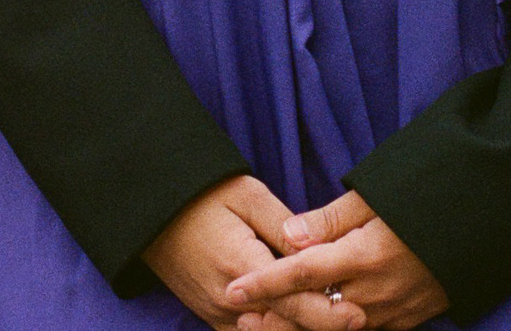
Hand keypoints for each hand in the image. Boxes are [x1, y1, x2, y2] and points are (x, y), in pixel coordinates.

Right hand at [143, 178, 365, 330]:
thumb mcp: (247, 195)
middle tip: (358, 321)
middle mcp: (230, 300)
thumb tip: (317, 251)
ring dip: (297, 330)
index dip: (329, 313)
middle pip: (284, 327)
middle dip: (320, 326)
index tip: (360, 318)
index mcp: (241, 265)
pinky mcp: (211, 318)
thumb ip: (283, 227)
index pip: (293, 302)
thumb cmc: (202, 193)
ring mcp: (218, 314)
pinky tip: (295, 325)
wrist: (150, 208)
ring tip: (331, 322)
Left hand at [224, 191, 447, 329]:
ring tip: (264, 322)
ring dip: (300, 326)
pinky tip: (313, 320)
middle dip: (275, 318)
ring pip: (334, 329)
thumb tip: (288, 236)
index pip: (301, 275)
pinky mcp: (404, 323)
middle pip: (313, 314)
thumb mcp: (373, 199)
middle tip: (241, 316)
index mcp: (362, 257)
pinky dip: (331, 327)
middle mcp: (373, 293)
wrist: (478, 227)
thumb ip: (328, 221)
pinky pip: (360, 330)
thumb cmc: (421, 201)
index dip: (264, 285)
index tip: (233, 292)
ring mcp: (390, 313)